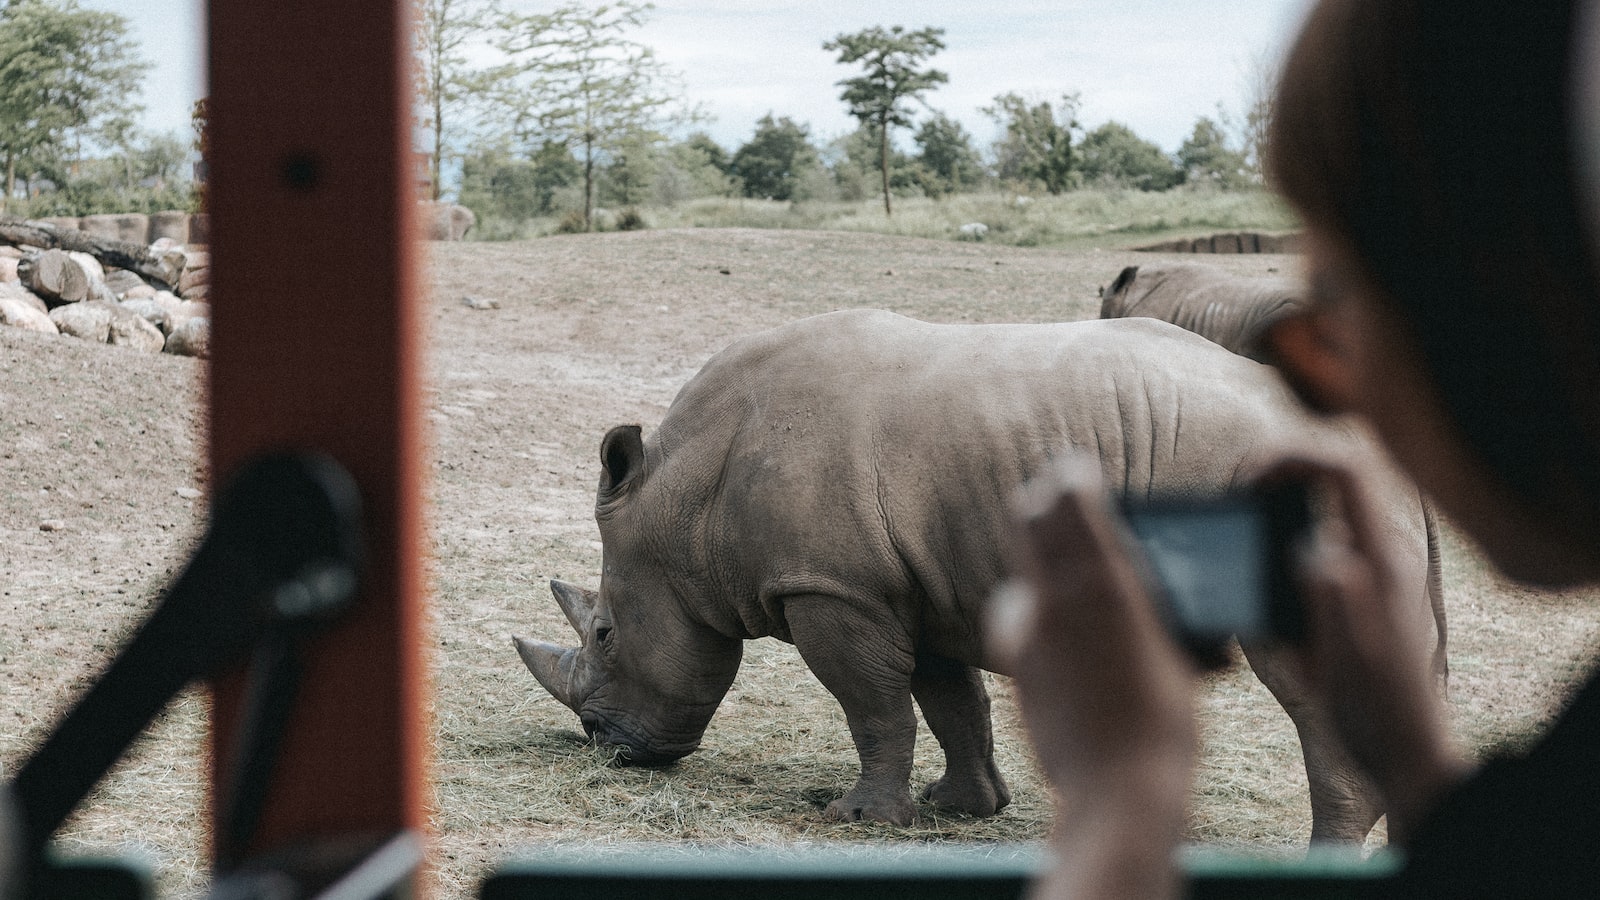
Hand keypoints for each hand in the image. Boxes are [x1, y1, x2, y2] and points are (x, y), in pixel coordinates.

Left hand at [988, 454, 1195, 899]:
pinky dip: (1033, 613)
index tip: (1075, 469)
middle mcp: (1055, 597)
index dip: (1071, 476)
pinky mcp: (1013, 663)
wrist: (1117, 789)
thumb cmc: (1165, 722)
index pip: (1069, 498)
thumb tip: (1131, 579)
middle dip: (1041, 505)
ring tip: (1062, 573)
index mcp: (1104, 582)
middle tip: (1055, 502)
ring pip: (1020, 572)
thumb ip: (1143, 603)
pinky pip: (1018, 618)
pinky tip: (1058, 636)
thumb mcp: (1172, 648)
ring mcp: (1027, 630)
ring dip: (1037, 562)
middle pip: (1028, 520)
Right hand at [1275, 458, 1471, 842]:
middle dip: (1283, 467)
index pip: (1346, 471)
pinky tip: (1258, 565)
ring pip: (1326, 506)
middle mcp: (1380, 556)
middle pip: (1336, 476)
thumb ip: (1333, 595)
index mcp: (1380, 561)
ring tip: (1240, 514)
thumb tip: (1311, 548)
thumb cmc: (1376, 710)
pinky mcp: (1358, 592)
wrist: (1405, 754)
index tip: (1248, 476)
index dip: (1295, 456)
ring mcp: (1371, 572)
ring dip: (1282, 497)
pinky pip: (1320, 541)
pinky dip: (1285, 534)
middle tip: (1236, 488)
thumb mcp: (1346, 655)